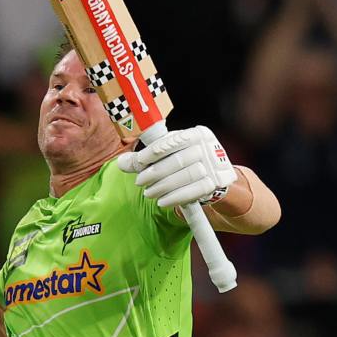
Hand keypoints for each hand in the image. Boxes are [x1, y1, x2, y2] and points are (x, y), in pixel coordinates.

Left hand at [116, 125, 236, 208]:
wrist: (213, 175)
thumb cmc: (184, 162)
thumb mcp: (168, 155)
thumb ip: (144, 158)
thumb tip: (121, 162)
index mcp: (196, 134)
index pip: (172, 141)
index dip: (154, 152)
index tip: (139, 163)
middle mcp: (208, 147)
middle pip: (178, 161)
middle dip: (155, 173)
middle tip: (140, 182)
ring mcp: (214, 165)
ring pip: (185, 177)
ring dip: (163, 187)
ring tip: (149, 193)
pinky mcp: (216, 183)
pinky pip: (193, 191)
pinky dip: (175, 198)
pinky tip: (162, 202)